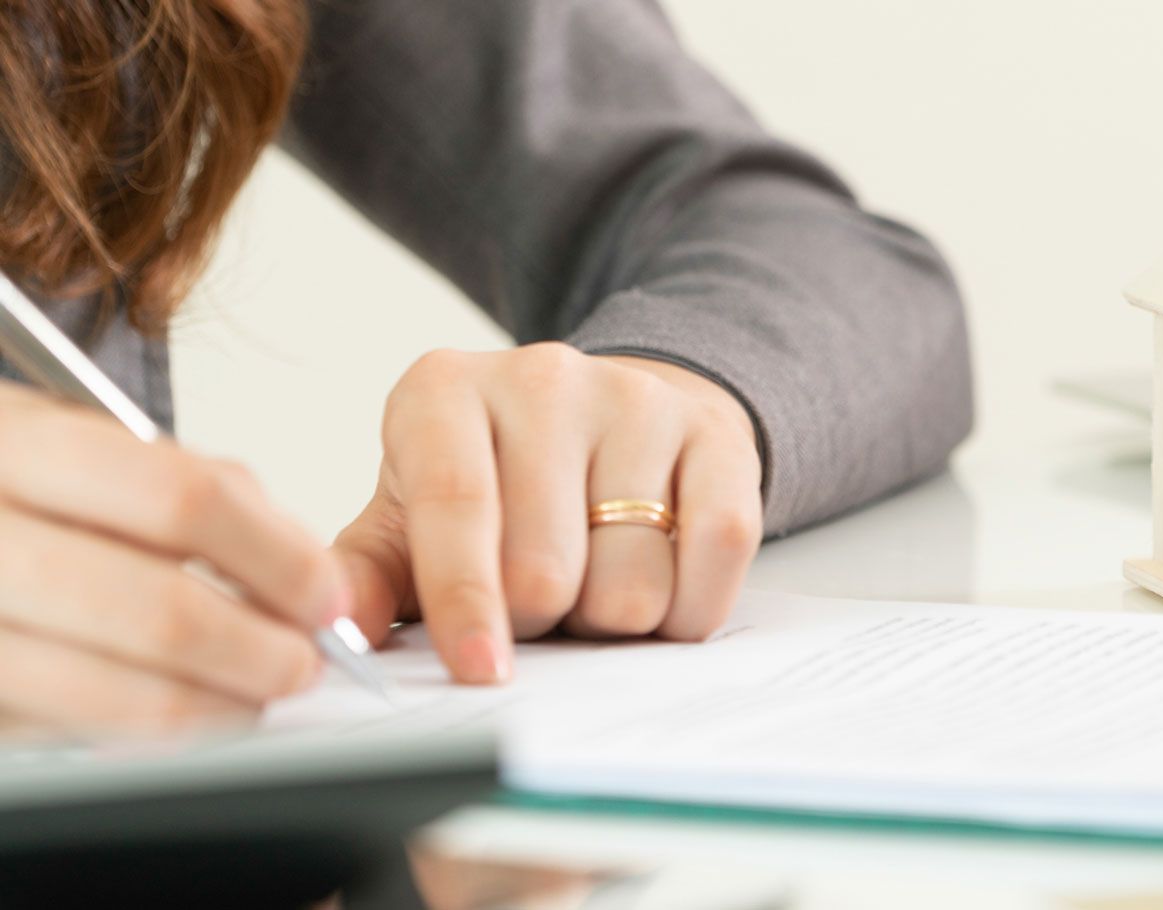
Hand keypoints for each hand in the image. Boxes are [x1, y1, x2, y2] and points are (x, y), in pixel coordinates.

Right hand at [0, 383, 337, 735]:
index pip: (182, 498)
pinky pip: (69, 733)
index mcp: (15, 444)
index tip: (326, 594)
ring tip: (254, 699)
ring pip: (117, 694)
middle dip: (257, 650)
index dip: (277, 557)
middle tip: (303, 664)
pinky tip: (176, 710)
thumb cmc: (5, 486)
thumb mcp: (72, 441)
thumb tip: (303, 566)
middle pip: (159, 610)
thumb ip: (193, 486)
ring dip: (213, 706)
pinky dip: (142, 733)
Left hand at [332, 344, 761, 683]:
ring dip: (616, 619)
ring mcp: (637, 399)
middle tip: (542, 606)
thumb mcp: (411, 522)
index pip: (456, 504)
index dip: (466, 601)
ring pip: (634, 578)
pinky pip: (719, 550)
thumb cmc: (499, 489)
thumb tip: (333, 629)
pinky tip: (666, 587)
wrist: (611, 421)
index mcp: (442, 393)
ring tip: (598, 585)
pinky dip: (691, 606)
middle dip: (544, 622)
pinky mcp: (715, 432)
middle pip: (546, 567)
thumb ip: (365, 577)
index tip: (480, 670)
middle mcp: (541, 377)